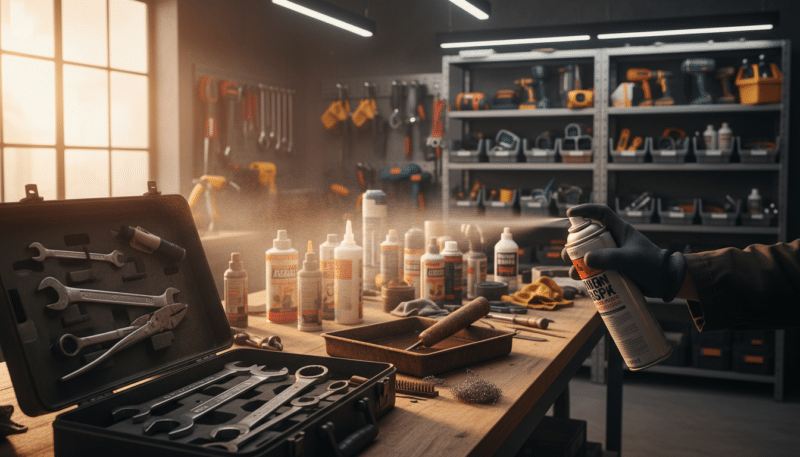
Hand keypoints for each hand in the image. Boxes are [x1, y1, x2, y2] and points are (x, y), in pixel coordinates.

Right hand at [561, 204, 685, 301]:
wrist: (665, 283)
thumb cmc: (652, 264)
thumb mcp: (630, 259)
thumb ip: (609, 258)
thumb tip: (585, 261)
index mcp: (619, 230)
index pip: (600, 213)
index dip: (585, 210)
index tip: (569, 214)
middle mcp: (613, 241)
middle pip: (586, 238)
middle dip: (573, 246)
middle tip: (567, 255)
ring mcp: (612, 256)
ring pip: (587, 256)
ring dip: (576, 263)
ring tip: (574, 273)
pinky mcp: (612, 270)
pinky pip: (594, 270)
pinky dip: (585, 275)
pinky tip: (581, 281)